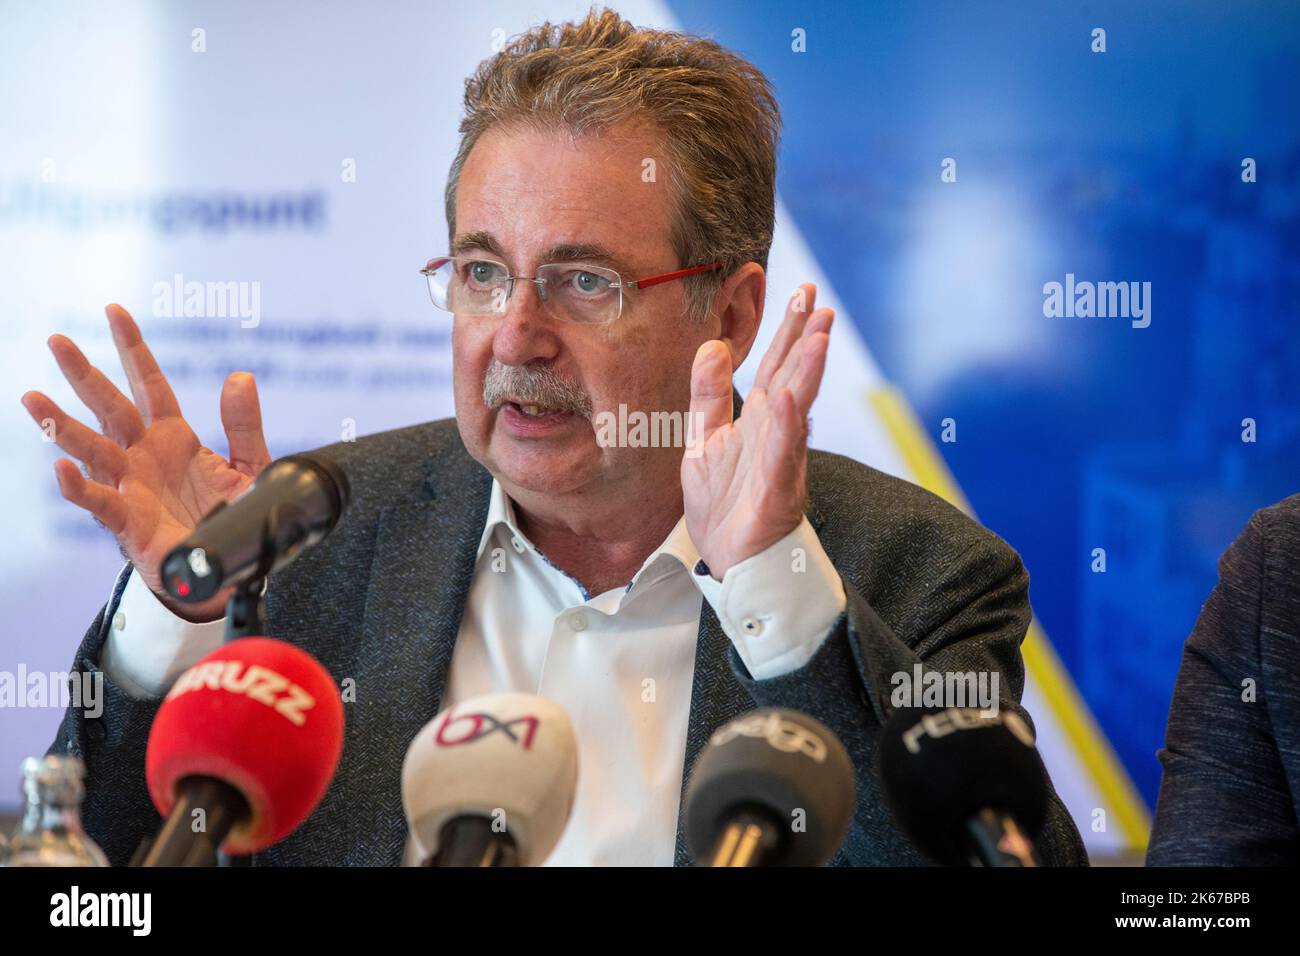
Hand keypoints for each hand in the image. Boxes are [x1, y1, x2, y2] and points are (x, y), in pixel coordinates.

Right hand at [20, 304, 272, 621]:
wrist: (227, 568)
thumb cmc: (232, 516)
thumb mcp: (249, 465)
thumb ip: (243, 425)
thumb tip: (241, 377)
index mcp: (173, 437)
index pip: (149, 383)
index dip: (134, 348)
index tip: (115, 310)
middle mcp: (144, 456)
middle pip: (110, 406)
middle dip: (84, 374)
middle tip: (58, 340)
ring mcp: (131, 486)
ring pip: (91, 448)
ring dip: (62, 424)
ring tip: (33, 397)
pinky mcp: (127, 523)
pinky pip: (98, 501)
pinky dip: (79, 486)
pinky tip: (61, 468)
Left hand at [682, 283, 832, 577]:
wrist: (732, 561)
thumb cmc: (726, 506)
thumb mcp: (704, 440)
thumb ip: (709, 396)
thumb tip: (712, 346)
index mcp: (759, 422)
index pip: (777, 367)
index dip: (788, 331)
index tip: (800, 293)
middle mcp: (776, 435)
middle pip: (793, 378)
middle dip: (806, 340)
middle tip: (818, 301)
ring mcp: (780, 461)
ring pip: (796, 410)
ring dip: (808, 373)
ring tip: (818, 337)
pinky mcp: (776, 491)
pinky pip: (782, 455)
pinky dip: (786, 428)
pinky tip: (788, 401)